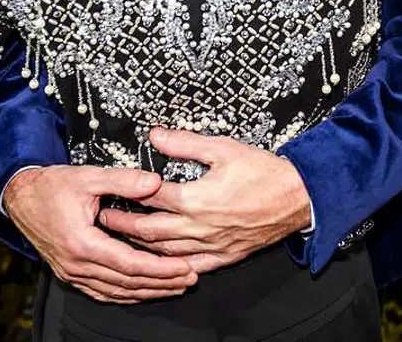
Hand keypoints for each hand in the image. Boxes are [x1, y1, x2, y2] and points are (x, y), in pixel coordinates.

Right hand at [2, 165, 196, 303]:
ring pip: (116, 291)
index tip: (185, 267)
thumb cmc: (52, 186)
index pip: (129, 264)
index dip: (160, 268)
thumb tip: (155, 182)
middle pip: (127, 282)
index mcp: (82, 243)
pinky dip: (127, 294)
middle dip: (162, 283)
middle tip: (190, 278)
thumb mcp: (88, 176)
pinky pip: (103, 291)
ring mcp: (72, 273)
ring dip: (148, 291)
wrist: (20, 198)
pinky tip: (144, 291)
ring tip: (176, 286)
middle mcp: (76, 264)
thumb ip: (123, 179)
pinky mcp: (71, 273)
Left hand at [97, 128, 311, 275]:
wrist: (297, 197)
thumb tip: (156, 136)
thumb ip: (185, 144)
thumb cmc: (264, 172)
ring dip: (141, 246)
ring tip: (124, 239)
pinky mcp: (224, 256)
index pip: (150, 197)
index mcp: (196, 199)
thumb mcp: (222, 148)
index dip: (127, 193)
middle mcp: (199, 226)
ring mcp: (211, 245)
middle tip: (104, 220)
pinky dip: (172, 264)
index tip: (111, 190)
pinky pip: (191, 265)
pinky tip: (161, 261)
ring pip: (166, 251)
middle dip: (123, 226)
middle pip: (149, 230)